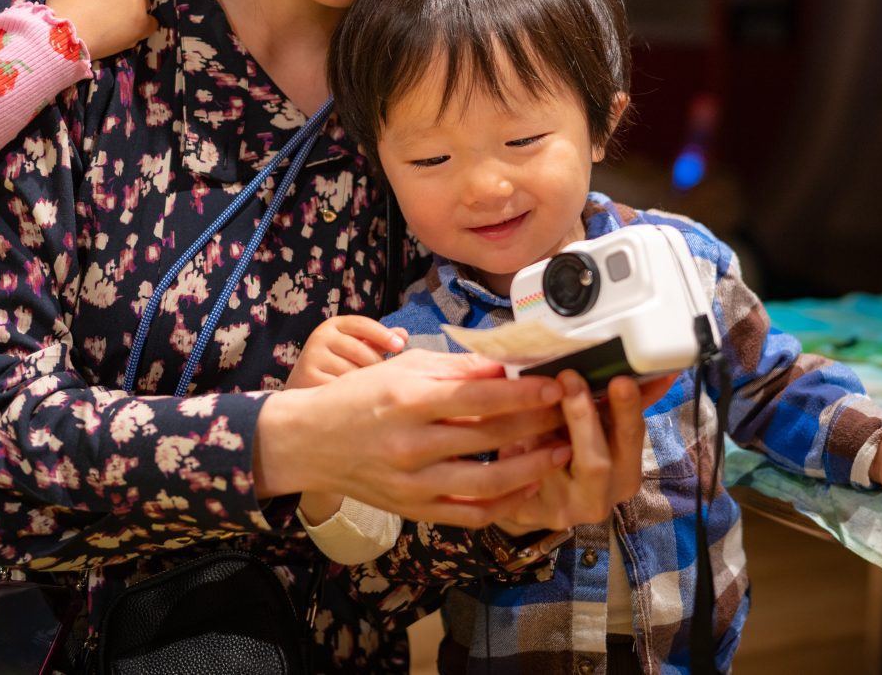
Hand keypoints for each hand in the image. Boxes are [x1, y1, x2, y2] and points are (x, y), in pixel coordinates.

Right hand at [256, 349, 571, 525]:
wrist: (309, 442)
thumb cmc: (360, 396)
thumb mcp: (403, 368)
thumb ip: (456, 368)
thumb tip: (506, 366)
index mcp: (409, 401)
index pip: (480, 396)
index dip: (524, 393)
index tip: (556, 386)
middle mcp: (412, 445)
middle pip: (490, 436)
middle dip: (538, 425)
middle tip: (572, 414)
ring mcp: (413, 484)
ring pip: (488, 481)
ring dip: (532, 467)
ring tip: (561, 451)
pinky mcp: (415, 510)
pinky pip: (471, 514)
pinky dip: (505, 502)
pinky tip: (528, 484)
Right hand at [289, 315, 406, 388]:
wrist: (301, 383)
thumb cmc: (337, 362)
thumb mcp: (354, 346)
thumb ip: (378, 340)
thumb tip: (403, 334)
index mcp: (335, 325)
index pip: (363, 325)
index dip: (383, 335)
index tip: (400, 346)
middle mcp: (321, 336)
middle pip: (362, 352)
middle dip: (377, 366)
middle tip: (382, 379)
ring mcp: (313, 356)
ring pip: (353, 372)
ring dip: (365, 384)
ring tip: (367, 390)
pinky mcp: (308, 377)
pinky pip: (340, 388)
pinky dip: (351, 395)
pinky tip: (353, 399)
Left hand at [496, 371, 648, 531]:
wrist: (533, 499)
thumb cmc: (573, 453)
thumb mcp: (599, 431)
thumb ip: (622, 404)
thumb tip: (660, 370)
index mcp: (625, 475)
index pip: (633, 439)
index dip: (627, 410)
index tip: (620, 380)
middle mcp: (600, 501)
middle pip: (596, 463)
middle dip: (583, 417)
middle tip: (569, 378)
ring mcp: (564, 511)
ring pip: (550, 463)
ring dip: (538, 427)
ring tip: (528, 396)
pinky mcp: (529, 513)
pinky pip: (520, 472)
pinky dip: (514, 444)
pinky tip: (505, 425)